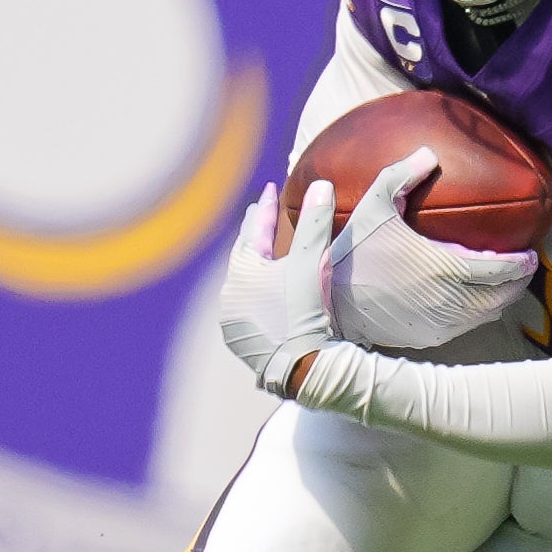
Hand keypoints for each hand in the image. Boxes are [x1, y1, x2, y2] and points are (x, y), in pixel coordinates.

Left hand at [217, 178, 337, 394]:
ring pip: (243, 283)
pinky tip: (261, 297)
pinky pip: (246, 308)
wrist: (300, 366)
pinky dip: (254, 295)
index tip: (270, 189)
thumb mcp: (311, 263)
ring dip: (253, 267)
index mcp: (242, 272)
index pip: (255, 231)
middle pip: (243, 256)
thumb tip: (321, 184)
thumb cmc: (302, 312)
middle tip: (257, 215)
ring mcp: (232, 321)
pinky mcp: (240, 342)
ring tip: (260, 256)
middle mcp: (230, 295)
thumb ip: (315, 223)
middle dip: (253, 235)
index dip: (266, 208)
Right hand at [326, 148, 538, 349]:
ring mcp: (439, 322)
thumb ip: (403, 175)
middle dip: (518, 282)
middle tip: (524, 267)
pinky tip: (478, 302)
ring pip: (486, 315)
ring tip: (506, 283)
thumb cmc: (353, 252)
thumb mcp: (376, 205)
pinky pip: (466, 327)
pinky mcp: (428, 336)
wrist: (330, 301)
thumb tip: (430, 153)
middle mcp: (448, 300)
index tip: (530, 254)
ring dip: (502, 300)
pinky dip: (480, 314)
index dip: (521, 264)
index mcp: (445, 269)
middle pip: (501, 296)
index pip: (500, 270)